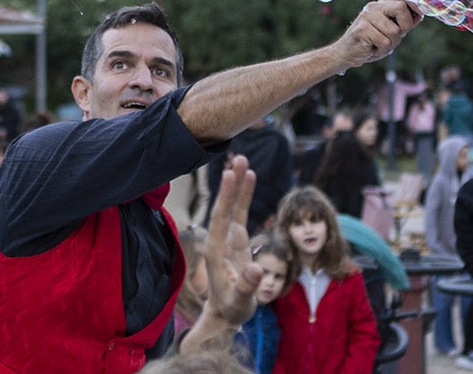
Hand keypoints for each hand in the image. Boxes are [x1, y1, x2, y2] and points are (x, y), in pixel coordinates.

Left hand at [180, 155, 261, 353]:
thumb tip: (257, 269)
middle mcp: (219, 238)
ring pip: (232, 205)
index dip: (225, 197)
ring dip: (237, 183)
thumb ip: (247, 286)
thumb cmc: (232, 308)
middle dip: (231, 183)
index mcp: (216, 250)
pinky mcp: (235, 237)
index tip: (228, 176)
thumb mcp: (240, 302)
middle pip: (225, 206)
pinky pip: (240, 211)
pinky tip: (249, 176)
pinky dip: (244, 194)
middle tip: (238, 158)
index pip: (220, 218)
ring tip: (242, 160)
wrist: (226, 313)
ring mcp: (227, 235)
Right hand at [336, 0, 421, 66]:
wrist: (347, 53)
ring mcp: (366, 16)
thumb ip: (402, 22)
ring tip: (379, 44)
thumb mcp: (390, 31)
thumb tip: (420, 13)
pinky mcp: (362, 29)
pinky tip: (373, 48)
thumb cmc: (371, 42)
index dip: (414, 4)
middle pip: (400, 7)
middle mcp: (373, 7)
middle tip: (397, 35)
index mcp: (381, 5)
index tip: (419, 15)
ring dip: (391, 44)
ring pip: (394, 31)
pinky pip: (385, 42)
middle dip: (405, 26)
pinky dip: (382, 50)